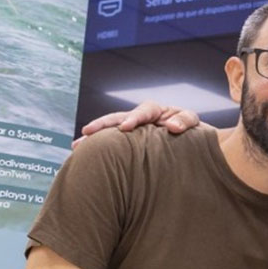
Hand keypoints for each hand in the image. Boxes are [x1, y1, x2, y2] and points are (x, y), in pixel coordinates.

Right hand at [76, 101, 198, 143]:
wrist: (186, 140)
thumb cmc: (189, 129)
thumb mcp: (191, 122)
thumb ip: (184, 121)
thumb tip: (172, 127)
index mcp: (154, 111)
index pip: (142, 112)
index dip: (133, 118)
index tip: (125, 127)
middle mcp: (138, 118)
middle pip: (117, 118)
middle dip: (102, 124)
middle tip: (87, 132)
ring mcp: (130, 130)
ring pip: (109, 131)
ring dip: (93, 137)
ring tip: (76, 146)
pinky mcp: (125, 142)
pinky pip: (109, 144)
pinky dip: (97, 149)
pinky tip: (82, 157)